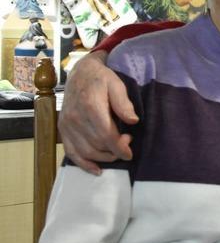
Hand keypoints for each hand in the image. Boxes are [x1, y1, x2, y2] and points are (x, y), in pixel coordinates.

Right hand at [58, 50, 138, 174]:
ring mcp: (67, 126)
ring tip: (116, 151)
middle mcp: (75, 118)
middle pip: (97, 146)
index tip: (130, 152)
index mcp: (90, 107)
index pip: (106, 135)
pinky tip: (97, 170)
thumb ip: (124, 103)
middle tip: (126, 142)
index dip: (119, 147)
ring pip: (86, 152)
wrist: (80, 73)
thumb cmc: (101, 79)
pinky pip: (71, 152)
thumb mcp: (116, 85)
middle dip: (114, 151)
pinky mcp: (63, 130)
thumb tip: (133, 121)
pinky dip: (84, 164)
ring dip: (104, 158)